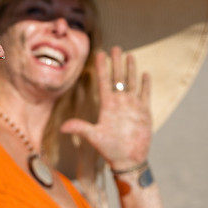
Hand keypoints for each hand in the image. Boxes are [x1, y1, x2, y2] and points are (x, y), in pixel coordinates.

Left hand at [60, 46, 151, 168]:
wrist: (128, 160)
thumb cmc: (110, 150)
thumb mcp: (94, 137)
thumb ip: (80, 128)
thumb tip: (62, 128)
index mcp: (107, 105)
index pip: (103, 81)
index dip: (102, 67)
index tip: (100, 52)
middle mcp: (119, 102)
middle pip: (118, 77)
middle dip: (117, 62)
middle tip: (116, 47)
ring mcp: (132, 106)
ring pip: (131, 82)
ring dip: (131, 69)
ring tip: (129, 55)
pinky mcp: (144, 111)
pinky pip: (145, 94)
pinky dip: (145, 84)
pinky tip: (145, 73)